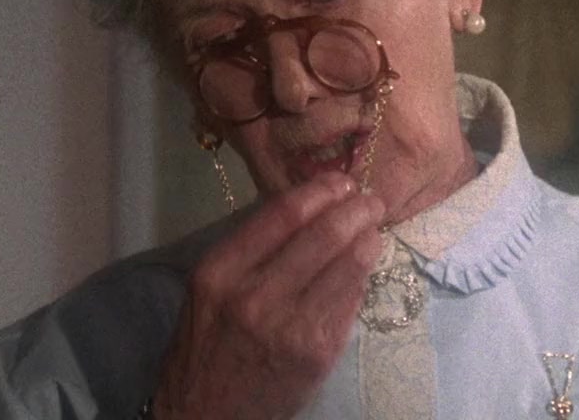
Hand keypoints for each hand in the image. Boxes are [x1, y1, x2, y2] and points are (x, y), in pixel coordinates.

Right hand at [151, 172, 385, 419]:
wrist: (205, 416)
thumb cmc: (206, 347)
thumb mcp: (209, 289)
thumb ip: (250, 251)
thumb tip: (306, 208)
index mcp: (221, 271)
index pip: (281, 215)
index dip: (319, 191)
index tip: (339, 181)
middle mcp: (254, 294)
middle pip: (322, 235)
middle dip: (355, 210)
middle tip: (370, 200)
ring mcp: (290, 325)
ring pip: (346, 265)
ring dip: (368, 239)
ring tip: (373, 228)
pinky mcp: (317, 351)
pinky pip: (351, 301)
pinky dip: (362, 276)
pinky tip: (365, 265)